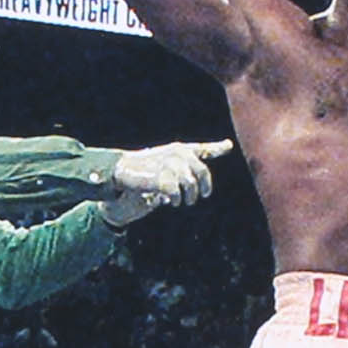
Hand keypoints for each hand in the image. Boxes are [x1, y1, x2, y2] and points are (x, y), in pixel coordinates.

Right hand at [107, 140, 233, 219]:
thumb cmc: (140, 179)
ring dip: (187, 195)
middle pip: (202, 171)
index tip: (228, 146)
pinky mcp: (161, 175)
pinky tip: (170, 200)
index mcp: (178, 150)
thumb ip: (181, 177)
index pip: (202, 149)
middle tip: (200, 196)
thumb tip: (200, 190)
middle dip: (203, 186)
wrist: (119, 177)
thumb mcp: (164, 175)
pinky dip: (175, 197)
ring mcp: (169, 162)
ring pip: (190, 182)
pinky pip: (176, 190)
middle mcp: (176, 153)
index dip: (217, 147)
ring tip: (181, 201)